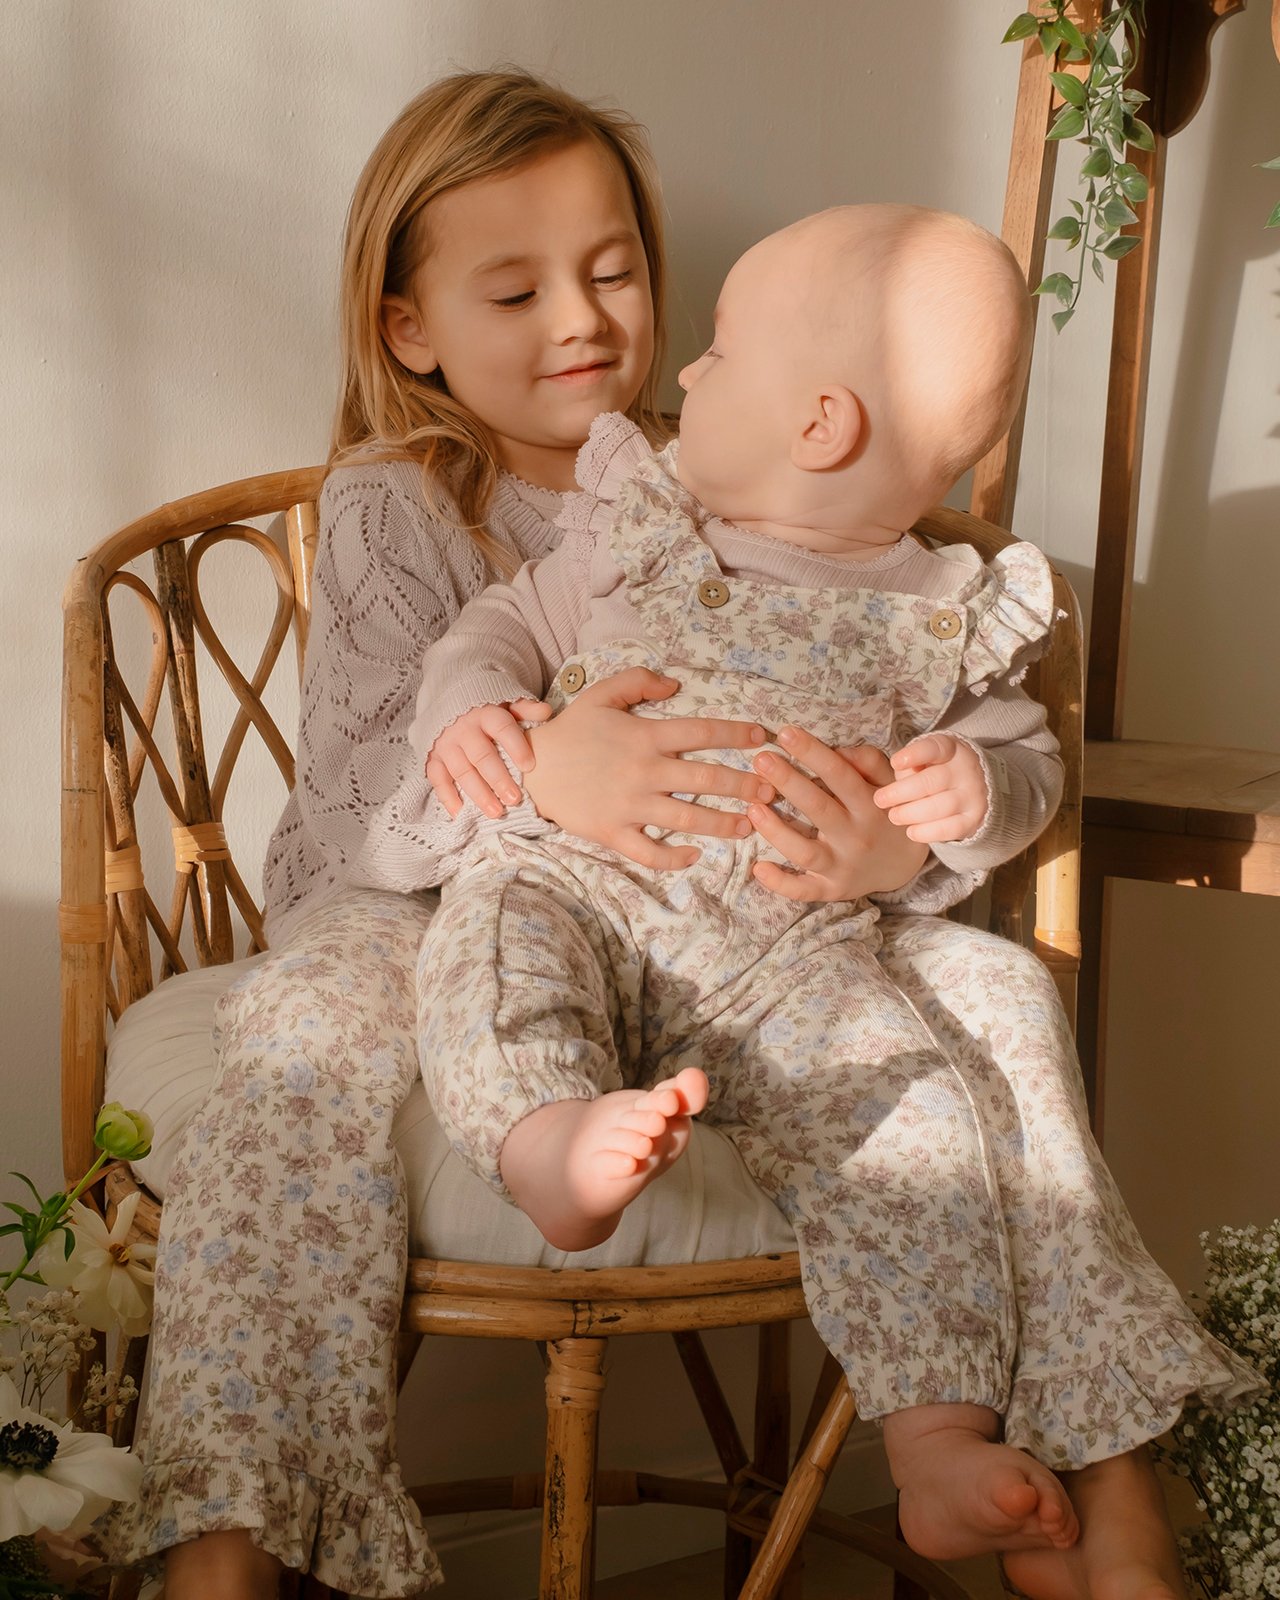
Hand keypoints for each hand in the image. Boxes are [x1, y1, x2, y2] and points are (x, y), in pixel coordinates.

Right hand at [426, 698, 550, 818]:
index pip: (502, 728)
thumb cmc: (487, 712)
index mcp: (486, 714)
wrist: (449, 706)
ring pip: (461, 771)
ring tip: (496, 812)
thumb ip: (524, 709)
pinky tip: (462, 813)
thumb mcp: (506, 704)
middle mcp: (464, 729)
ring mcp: (446, 745)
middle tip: (514, 799)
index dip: (516, 746)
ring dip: (478, 793)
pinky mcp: (434, 759)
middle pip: (481, 755)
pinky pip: (438, 779)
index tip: (530, 766)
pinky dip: (448, 797)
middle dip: (498, 779)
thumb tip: (546, 711)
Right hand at [523, 667, 771, 869]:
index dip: (736, 734)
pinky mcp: (613, 832)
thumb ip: (638, 681)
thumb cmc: (570, 732)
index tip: (762, 739)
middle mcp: (643, 771)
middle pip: (706, 780)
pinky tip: (695, 855)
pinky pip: (650, 852)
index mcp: (644, 735)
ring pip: (688, 819)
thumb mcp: (600, 695)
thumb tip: (675, 684)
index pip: (701, 732)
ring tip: (751, 826)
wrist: (529, 769)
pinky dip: (675, 857)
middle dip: (744, 786)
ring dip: (724, 824)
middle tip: (772, 791)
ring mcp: (629, 805)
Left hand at [746, 726, 929, 900]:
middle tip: (760, 760)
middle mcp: (855, 836)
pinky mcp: (831, 889)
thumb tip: (837, 749)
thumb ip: (869, 762)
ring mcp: (842, 866)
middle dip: (788, 782)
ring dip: (776, 831)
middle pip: (818, 808)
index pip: (839, 775)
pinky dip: (780, 883)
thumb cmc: (887, 814)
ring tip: (752, 808)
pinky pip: (803, 890)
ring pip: (805, 852)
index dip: (813, 753)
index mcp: (870, 806)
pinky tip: (757, 867)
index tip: (785, 733)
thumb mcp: (891, 783)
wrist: (906, 865)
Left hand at [871, 732, 987, 842]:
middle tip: (880, 800)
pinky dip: (928, 832)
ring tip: (894, 816)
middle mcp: (966, 770)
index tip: (894, 763)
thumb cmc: (934, 771)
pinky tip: (911, 831)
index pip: (935, 748)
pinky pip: (951, 829)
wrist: (971, 790)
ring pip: (941, 806)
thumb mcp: (923, 760)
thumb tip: (887, 772)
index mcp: (951, 749)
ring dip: (912, 813)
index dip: (915, 755)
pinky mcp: (973, 819)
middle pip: (932, 781)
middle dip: (902, 792)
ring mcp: (973, 795)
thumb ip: (908, 765)